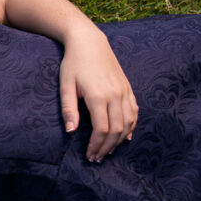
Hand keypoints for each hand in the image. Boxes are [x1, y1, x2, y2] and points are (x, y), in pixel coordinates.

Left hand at [59, 31, 137, 161]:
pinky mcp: (128, 87)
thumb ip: (68, 109)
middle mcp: (115, 94)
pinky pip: (134, 111)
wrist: (89, 42)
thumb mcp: (65, 85)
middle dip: (107, 147)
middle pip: (117, 130)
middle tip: (97, 158)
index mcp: (99, 96)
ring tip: (109, 150)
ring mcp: (124, 91)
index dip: (96, 145)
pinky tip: (125, 137)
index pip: (102, 129)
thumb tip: (71, 132)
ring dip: (120, 140)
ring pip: (129, 123)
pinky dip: (132, 126)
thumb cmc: (73, 64)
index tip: (89, 156)